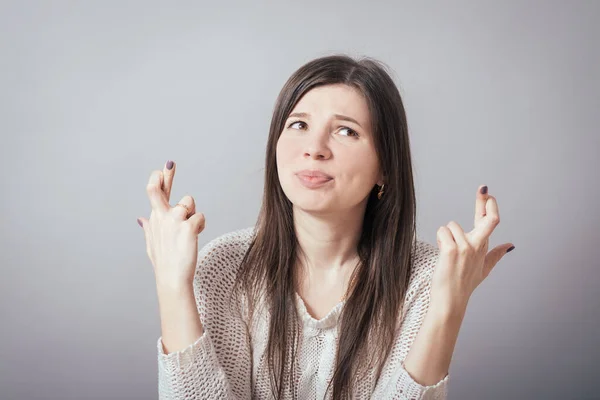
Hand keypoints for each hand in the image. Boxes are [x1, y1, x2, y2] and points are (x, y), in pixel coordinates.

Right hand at [137, 160, 205, 287]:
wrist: (172, 279)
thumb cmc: (164, 262)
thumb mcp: (152, 243)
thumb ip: (149, 228)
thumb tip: (141, 218)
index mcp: (155, 218)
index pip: (155, 194)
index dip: (158, 179)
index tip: (162, 167)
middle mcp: (161, 217)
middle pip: (159, 190)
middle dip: (165, 176)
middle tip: (170, 163)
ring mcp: (173, 220)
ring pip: (188, 202)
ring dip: (192, 212)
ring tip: (189, 230)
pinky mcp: (187, 227)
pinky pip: (199, 216)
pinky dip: (201, 225)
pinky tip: (196, 236)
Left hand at [429, 185, 514, 314]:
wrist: (451, 299)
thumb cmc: (464, 284)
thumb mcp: (484, 269)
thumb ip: (497, 255)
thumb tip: (510, 245)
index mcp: (485, 247)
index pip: (491, 222)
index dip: (490, 205)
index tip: (487, 192)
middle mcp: (478, 246)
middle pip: (486, 219)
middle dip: (484, 201)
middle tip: (483, 188)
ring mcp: (466, 247)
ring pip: (451, 225)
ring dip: (446, 235)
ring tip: (446, 252)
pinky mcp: (451, 250)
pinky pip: (443, 232)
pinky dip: (440, 239)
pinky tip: (442, 253)